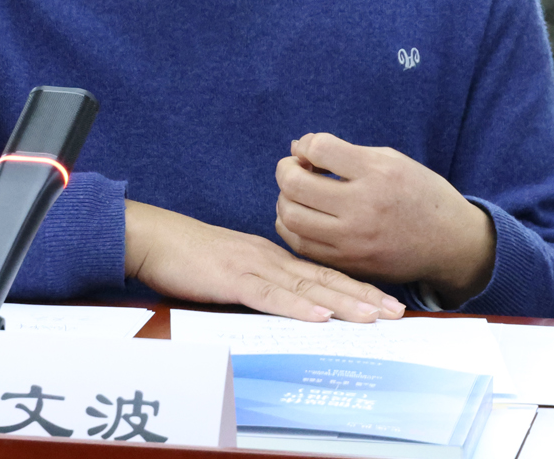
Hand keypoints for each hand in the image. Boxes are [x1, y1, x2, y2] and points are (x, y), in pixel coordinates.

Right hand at [124, 200, 404, 322]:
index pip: (324, 273)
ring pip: (307, 287)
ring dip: (343, 302)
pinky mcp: (234, 280)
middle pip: (325, 279)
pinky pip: (270, 296)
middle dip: (364, 296)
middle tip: (397, 310)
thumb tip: (290, 302)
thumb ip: (263, 282)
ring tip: (373, 316)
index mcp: (274, 257)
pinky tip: (320, 316)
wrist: (156, 238)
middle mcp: (271, 259)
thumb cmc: (191, 256)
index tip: (386, 301)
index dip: (357, 287)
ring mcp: (254, 268)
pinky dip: (297, 307)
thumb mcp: (235, 268)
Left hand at [275, 133, 495, 308]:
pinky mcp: (349, 263)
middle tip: (294, 169)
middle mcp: (363, 207)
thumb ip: (345, 152)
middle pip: (295, 185)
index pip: (320, 149)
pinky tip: (303, 216)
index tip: (310, 150)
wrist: (450, 244)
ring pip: (291, 218)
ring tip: (297, 194)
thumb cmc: (420, 195)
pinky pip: (301, 245)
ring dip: (284, 200)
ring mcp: (354, 240)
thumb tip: (298, 146)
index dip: (307, 145)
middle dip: (286, 170)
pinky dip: (292, 226)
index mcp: (378, 173)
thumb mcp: (392, 161)